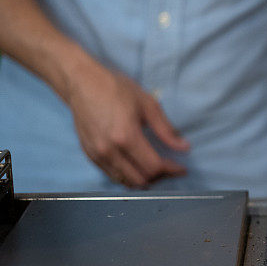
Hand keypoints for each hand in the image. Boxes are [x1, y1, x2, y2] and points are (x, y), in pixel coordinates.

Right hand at [64, 61, 189, 187]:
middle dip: (160, 178)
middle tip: (170, 168)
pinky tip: (137, 166)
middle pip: (140, 180)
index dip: (172, 170)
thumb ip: (166, 130)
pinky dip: (128, 176)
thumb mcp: (148, 105)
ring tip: (156, 169)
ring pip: (125, 182)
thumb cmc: (117, 89)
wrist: (82, 83)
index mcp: (126, 137)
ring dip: (144, 180)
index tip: (182, 168)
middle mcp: (109, 151)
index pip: (153, 167)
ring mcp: (97, 155)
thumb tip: (184, 148)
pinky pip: (112, 175)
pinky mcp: (89, 155)